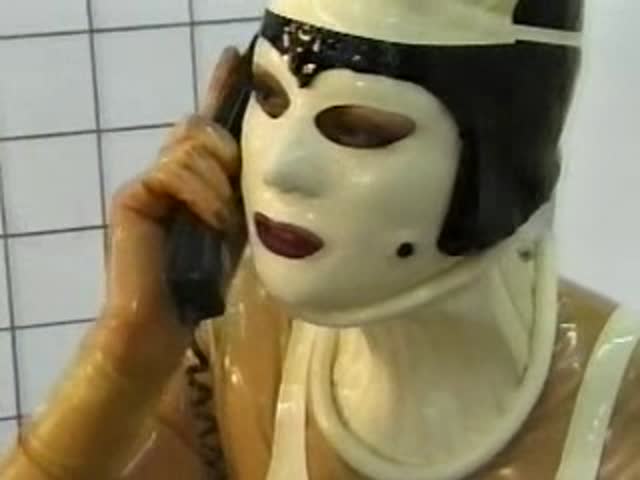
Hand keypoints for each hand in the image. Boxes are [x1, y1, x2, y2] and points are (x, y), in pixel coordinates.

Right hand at [100, 47, 243, 374]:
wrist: (164, 320)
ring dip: (219, 182)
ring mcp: (147, 181)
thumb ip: (239, 190)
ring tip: (224, 221)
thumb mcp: (234, 226)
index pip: (207, 124)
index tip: (238, 57)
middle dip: (227, 148)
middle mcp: (168, 171)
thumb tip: (260, 155)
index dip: (221, 88)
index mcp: (194, 177)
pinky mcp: (133, 194)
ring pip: (190, 146)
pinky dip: (202, 194)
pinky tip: (211, 221)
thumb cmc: (203, 279)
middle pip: (198, 126)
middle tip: (237, 185)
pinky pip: (175, 171)